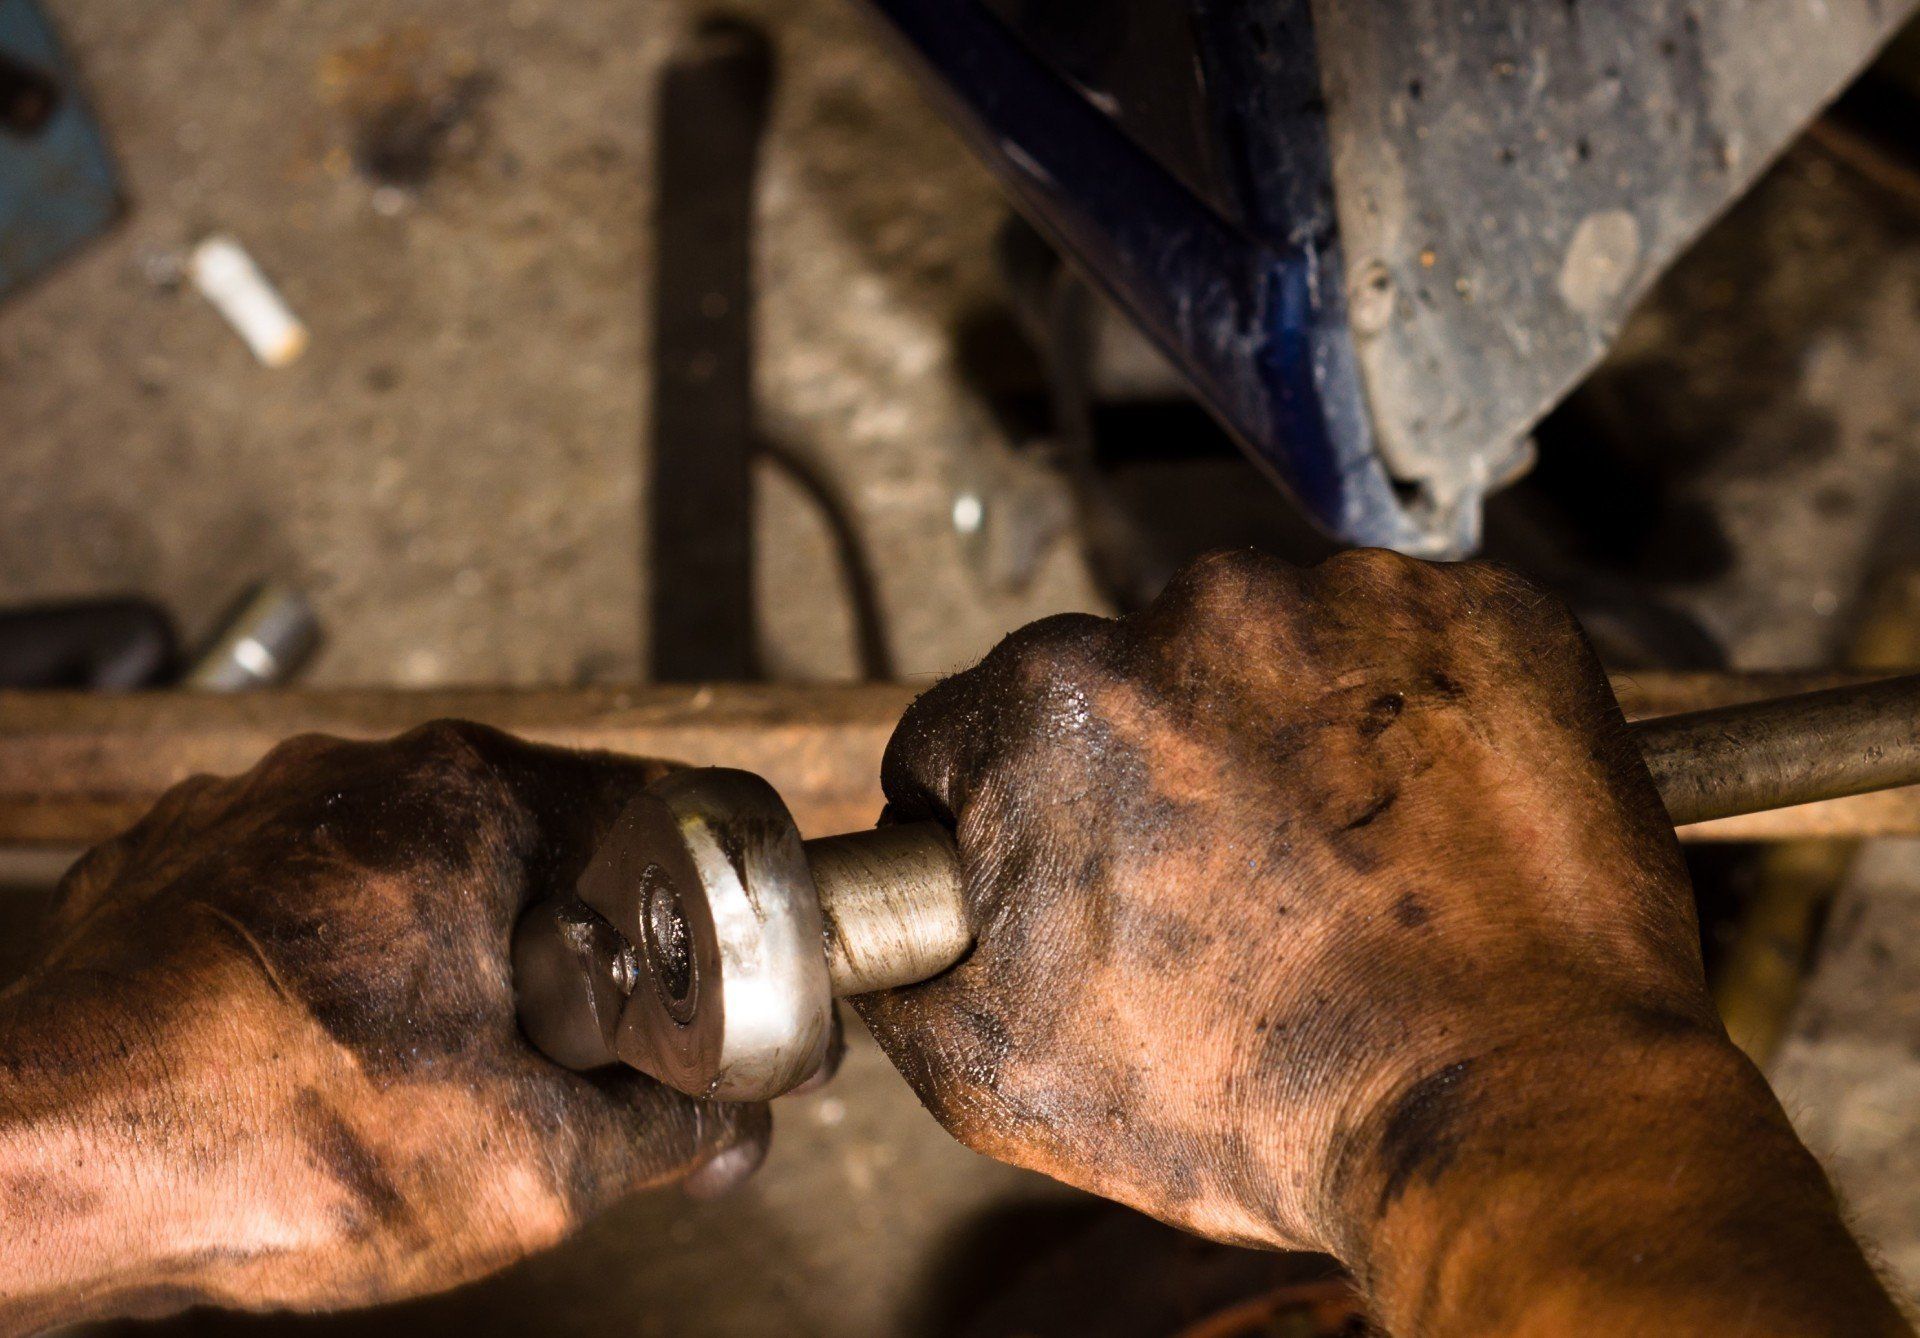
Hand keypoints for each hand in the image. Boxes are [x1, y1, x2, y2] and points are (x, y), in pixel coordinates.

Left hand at [0, 723, 765, 1328]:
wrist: (42, 1172)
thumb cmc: (265, 1142)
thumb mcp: (536, 1164)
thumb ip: (668, 1130)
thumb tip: (725, 1123)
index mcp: (466, 797)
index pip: (647, 815)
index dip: (694, 910)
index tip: (705, 976)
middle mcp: (355, 778)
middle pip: (529, 850)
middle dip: (569, 954)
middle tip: (575, 1056)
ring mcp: (250, 817)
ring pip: (412, 880)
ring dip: (451, 965)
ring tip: (438, 1078)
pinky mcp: (174, 874)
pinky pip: (306, 909)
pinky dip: (343, 976)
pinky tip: (331, 1067)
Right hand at [856, 549, 1902, 1332]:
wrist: (1528, 1108)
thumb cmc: (1277, 1099)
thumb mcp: (1000, 1075)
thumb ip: (904, 968)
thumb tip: (899, 924)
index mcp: (1053, 701)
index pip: (972, 731)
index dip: (1002, 818)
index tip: (1066, 872)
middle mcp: (1196, 611)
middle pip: (1125, 684)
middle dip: (1150, 771)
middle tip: (1221, 893)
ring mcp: (1356, 603)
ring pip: (1270, 657)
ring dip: (1283, 735)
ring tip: (1340, 869)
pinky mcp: (1484, 615)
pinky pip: (1405, 652)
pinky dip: (1405, 722)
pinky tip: (1420, 832)